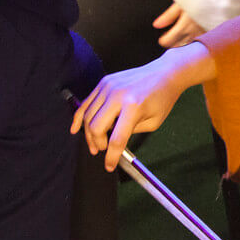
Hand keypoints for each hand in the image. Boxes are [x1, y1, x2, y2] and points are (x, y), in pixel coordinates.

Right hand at [71, 49, 202, 169]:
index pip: (117, 139)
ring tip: (95, 145)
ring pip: (88, 116)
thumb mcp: (153, 123)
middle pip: (96, 127)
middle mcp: (117, 95)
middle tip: (102, 151)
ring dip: (88, 134)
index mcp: (133, 106)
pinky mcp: (104, 83)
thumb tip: (112, 143)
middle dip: (97, 144)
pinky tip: (75, 128)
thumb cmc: (162, 98)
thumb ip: (130, 133)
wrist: (165, 73)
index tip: (109, 166)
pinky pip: (86, 103)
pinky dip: (79, 117)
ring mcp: (108, 87)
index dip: (111, 156)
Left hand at [152, 2, 205, 49]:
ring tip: (184, 35)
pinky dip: (198, 39)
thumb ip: (168, 15)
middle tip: (172, 35)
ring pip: (191, 45)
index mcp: (183, 27)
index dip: (163, 39)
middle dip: (173, 43)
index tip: (163, 35)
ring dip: (185, 42)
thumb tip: (156, 25)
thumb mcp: (181, 1)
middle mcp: (194, 34)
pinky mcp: (214, 33)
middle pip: (179, 47)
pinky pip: (203, 41)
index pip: (168, 42)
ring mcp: (205, 35)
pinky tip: (198, 33)